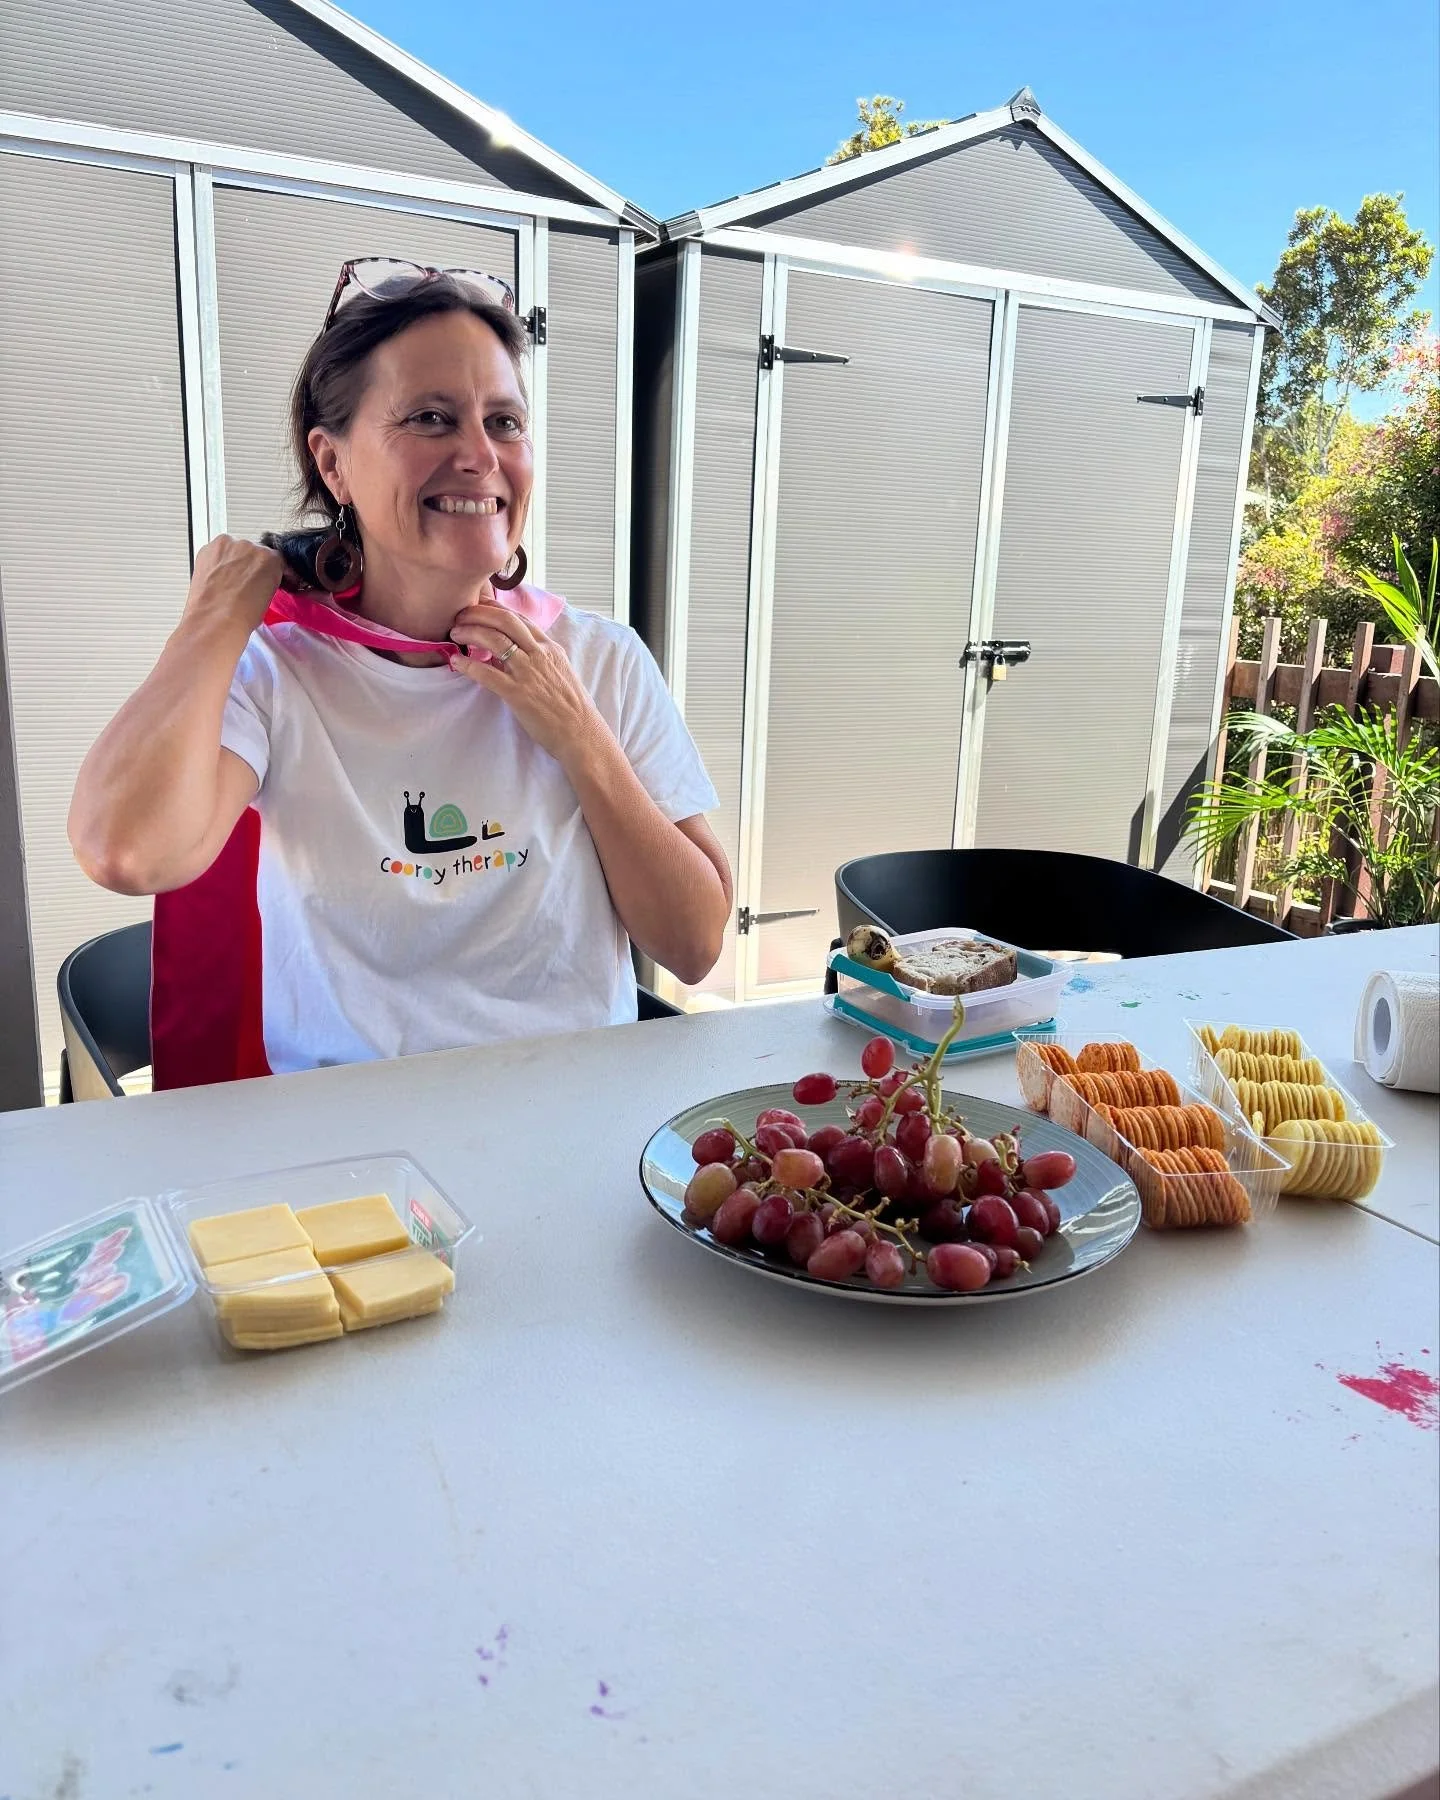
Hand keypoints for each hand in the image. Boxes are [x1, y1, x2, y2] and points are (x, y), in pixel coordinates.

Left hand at [181, 536, 282, 637]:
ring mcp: (229, 546)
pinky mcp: (208, 548)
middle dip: (249, 565)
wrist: (215, 620)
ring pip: (233, 550)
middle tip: (244, 583)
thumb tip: (259, 580)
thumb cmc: (240, 616)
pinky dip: (216, 562)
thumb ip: (267, 581)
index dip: (269, 570)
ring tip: (227, 583)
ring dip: (232, 562)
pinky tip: (215, 578)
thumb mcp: (268, 599)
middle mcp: (251, 548)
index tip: (264, 577)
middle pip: (253, 552)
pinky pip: (216, 552)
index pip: (275, 559)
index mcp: (271, 560)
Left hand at [446, 603, 603, 765]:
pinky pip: (487, 674)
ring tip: (455, 634)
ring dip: (470, 632)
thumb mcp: (558, 672)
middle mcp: (539, 654)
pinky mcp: (517, 693)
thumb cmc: (571, 707)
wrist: (581, 733)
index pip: (519, 618)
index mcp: (550, 648)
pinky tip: (457, 662)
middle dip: (478, 613)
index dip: (494, 609)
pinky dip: (468, 665)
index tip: (478, 608)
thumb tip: (509, 655)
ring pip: (494, 640)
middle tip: (460, 616)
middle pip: (504, 620)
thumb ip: (537, 659)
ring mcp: (528, 672)